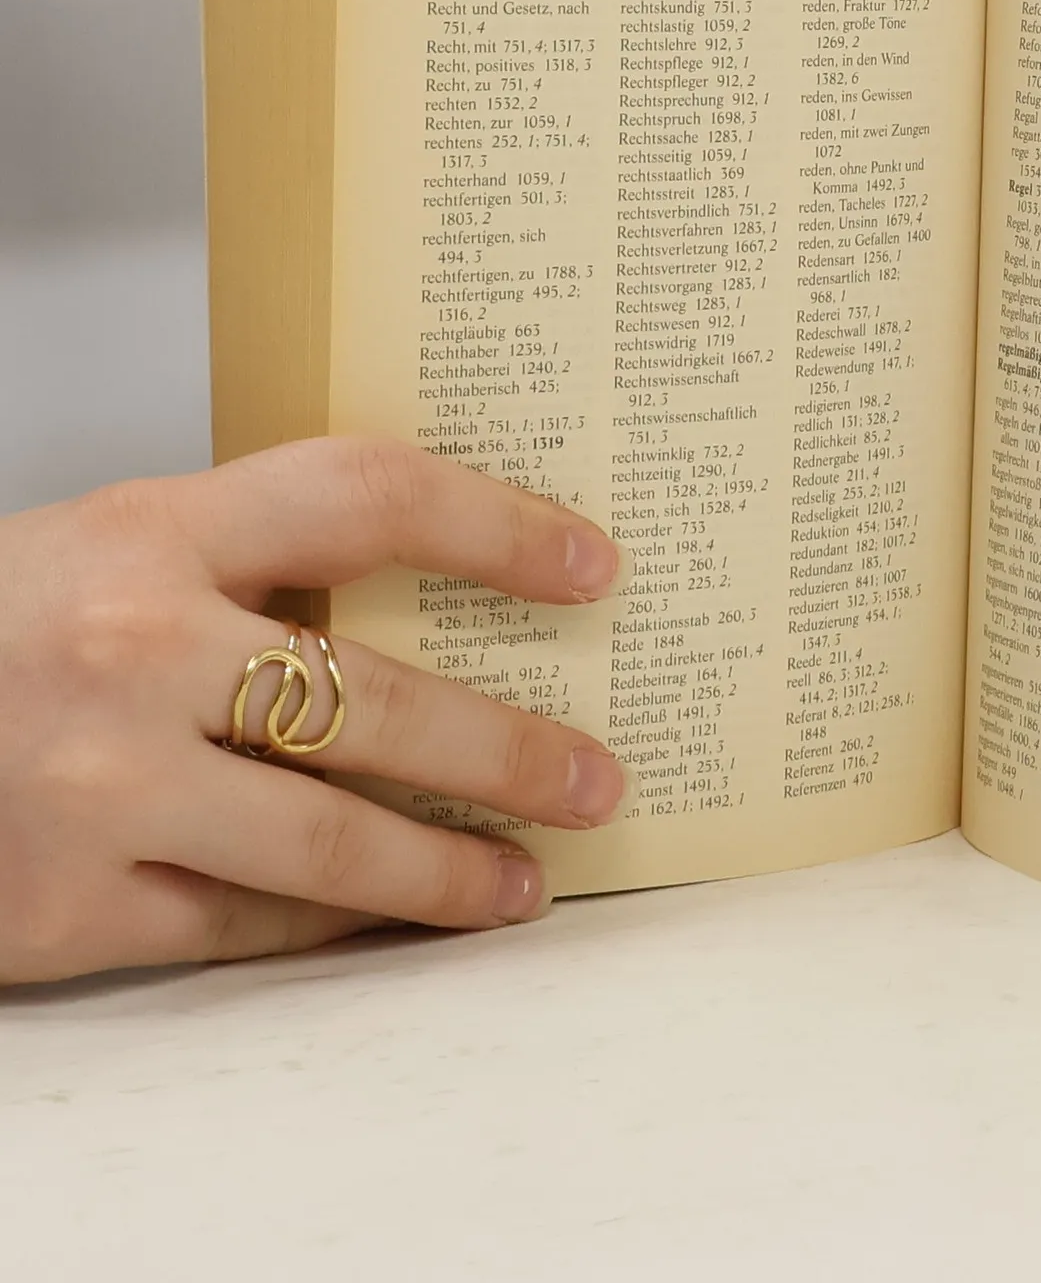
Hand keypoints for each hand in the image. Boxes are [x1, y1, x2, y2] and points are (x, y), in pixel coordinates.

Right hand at [0, 438, 626, 984]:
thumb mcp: (102, 553)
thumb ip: (243, 567)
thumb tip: (428, 605)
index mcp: (146, 531)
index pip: (364, 495)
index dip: (496, 526)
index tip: (592, 566)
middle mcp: (128, 651)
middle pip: (376, 700)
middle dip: (509, 750)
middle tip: (596, 777)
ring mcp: (98, 788)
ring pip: (331, 838)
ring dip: (450, 869)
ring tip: (530, 879)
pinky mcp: (66, 907)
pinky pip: (247, 922)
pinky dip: (339, 924)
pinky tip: (400, 922)